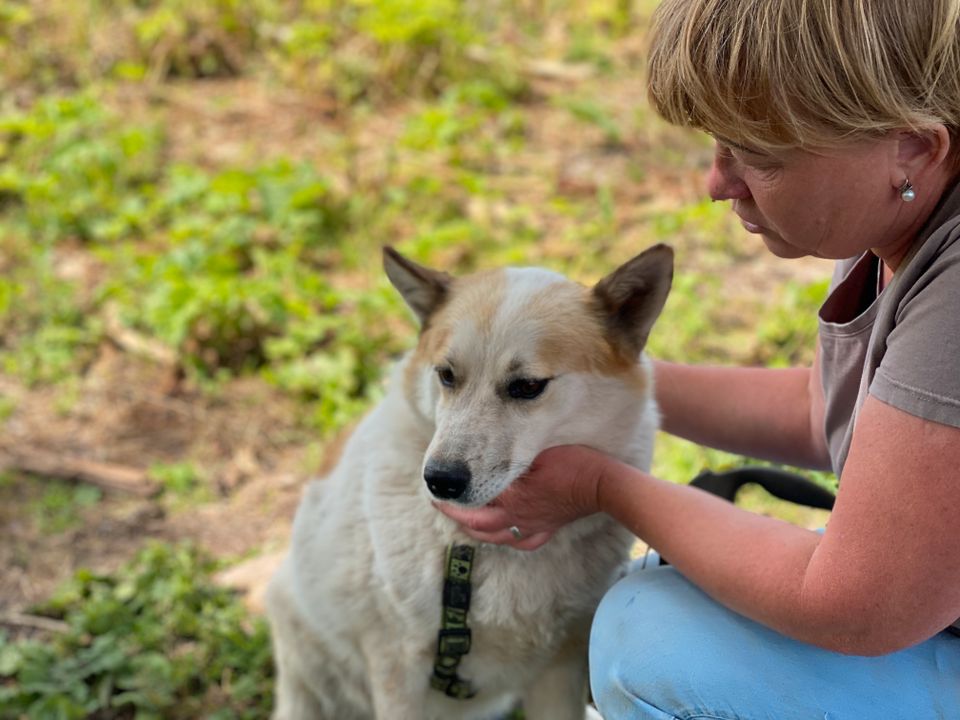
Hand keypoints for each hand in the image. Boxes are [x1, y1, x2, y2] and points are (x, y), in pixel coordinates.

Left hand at [433, 445, 612, 550]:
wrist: (602, 484)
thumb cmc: (573, 462)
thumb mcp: (536, 450)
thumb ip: (510, 453)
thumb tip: (487, 448)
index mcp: (511, 496)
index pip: (472, 497)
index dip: (452, 493)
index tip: (437, 485)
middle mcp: (516, 516)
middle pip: (475, 522)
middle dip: (453, 514)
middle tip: (439, 504)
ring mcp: (531, 526)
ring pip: (493, 536)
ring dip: (473, 529)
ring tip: (461, 520)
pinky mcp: (546, 529)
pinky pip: (520, 542)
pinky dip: (505, 539)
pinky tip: (502, 535)